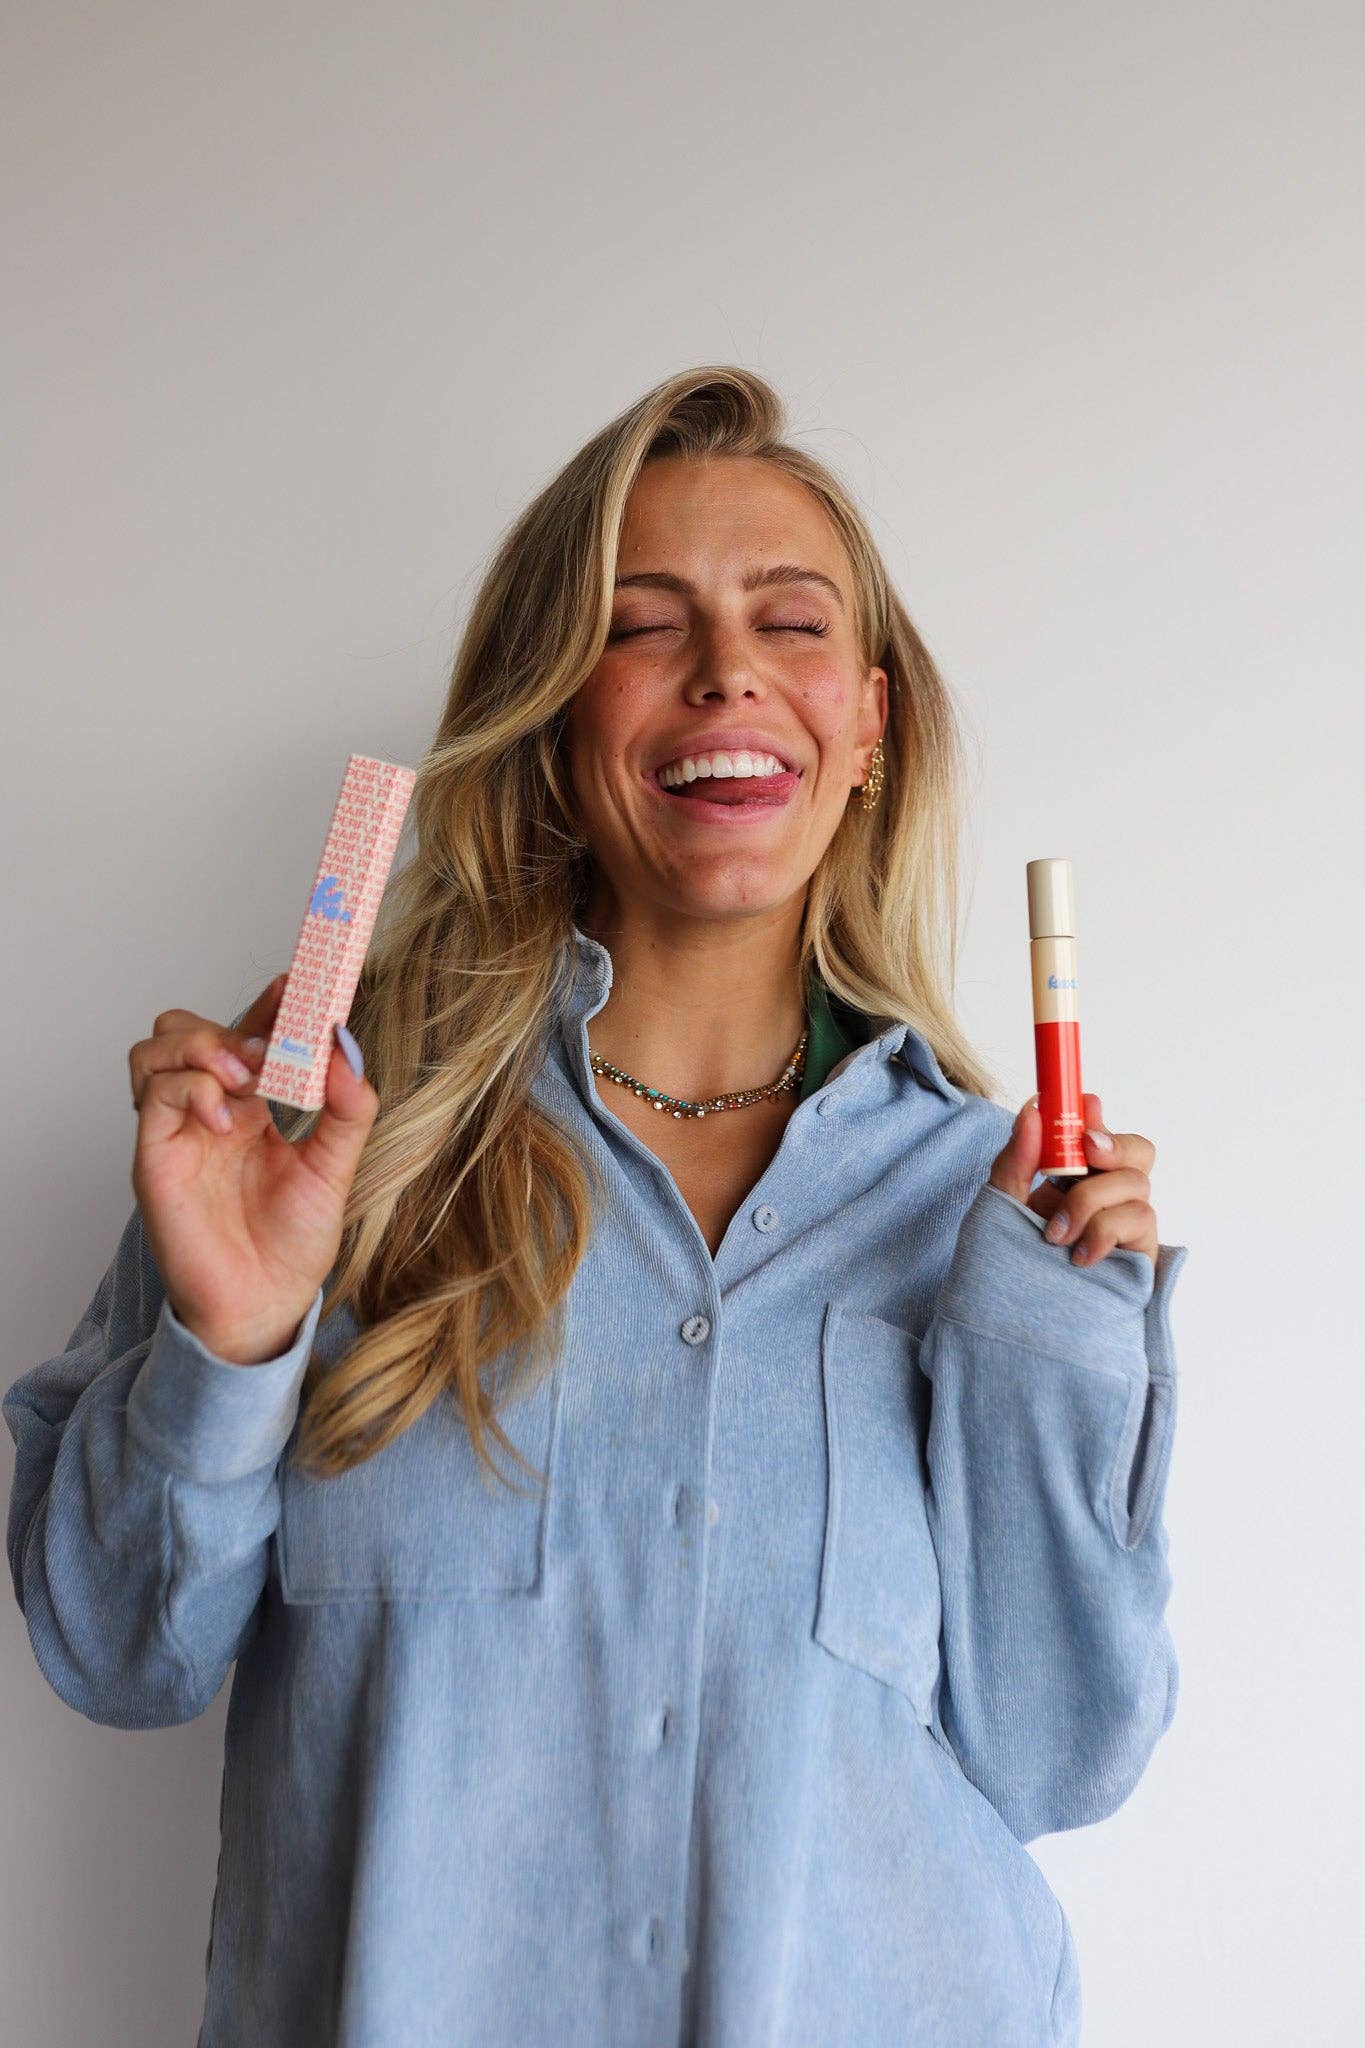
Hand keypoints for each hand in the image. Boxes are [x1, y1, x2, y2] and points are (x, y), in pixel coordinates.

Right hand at [128, 974, 379, 1361]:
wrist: (266, 1304)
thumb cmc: (293, 1243)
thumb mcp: (336, 1166)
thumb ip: (347, 1109)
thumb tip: (347, 1048)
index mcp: (253, 1106)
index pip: (249, 1031)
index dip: (270, 1001)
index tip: (304, 980)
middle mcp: (210, 1110)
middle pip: (186, 1027)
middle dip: (229, 1023)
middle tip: (272, 1048)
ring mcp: (178, 1130)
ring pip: (157, 1047)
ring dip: (203, 1046)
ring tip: (246, 1076)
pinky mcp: (156, 1155)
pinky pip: (154, 1093)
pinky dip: (191, 1087)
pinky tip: (227, 1118)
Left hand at [988, 1091, 1158, 1267]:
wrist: (1016, 1326)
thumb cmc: (1008, 1266)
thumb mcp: (1000, 1206)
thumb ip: (1017, 1159)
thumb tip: (1033, 1108)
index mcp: (1073, 1177)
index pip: (1098, 1134)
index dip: (1096, 1116)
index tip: (1083, 1105)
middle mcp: (1105, 1196)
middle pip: (1139, 1150)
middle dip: (1115, 1144)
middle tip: (1087, 1153)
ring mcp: (1125, 1226)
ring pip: (1136, 1184)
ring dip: (1091, 1201)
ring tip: (1055, 1236)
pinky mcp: (1138, 1256)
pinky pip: (1141, 1222)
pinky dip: (1106, 1232)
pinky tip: (1079, 1258)